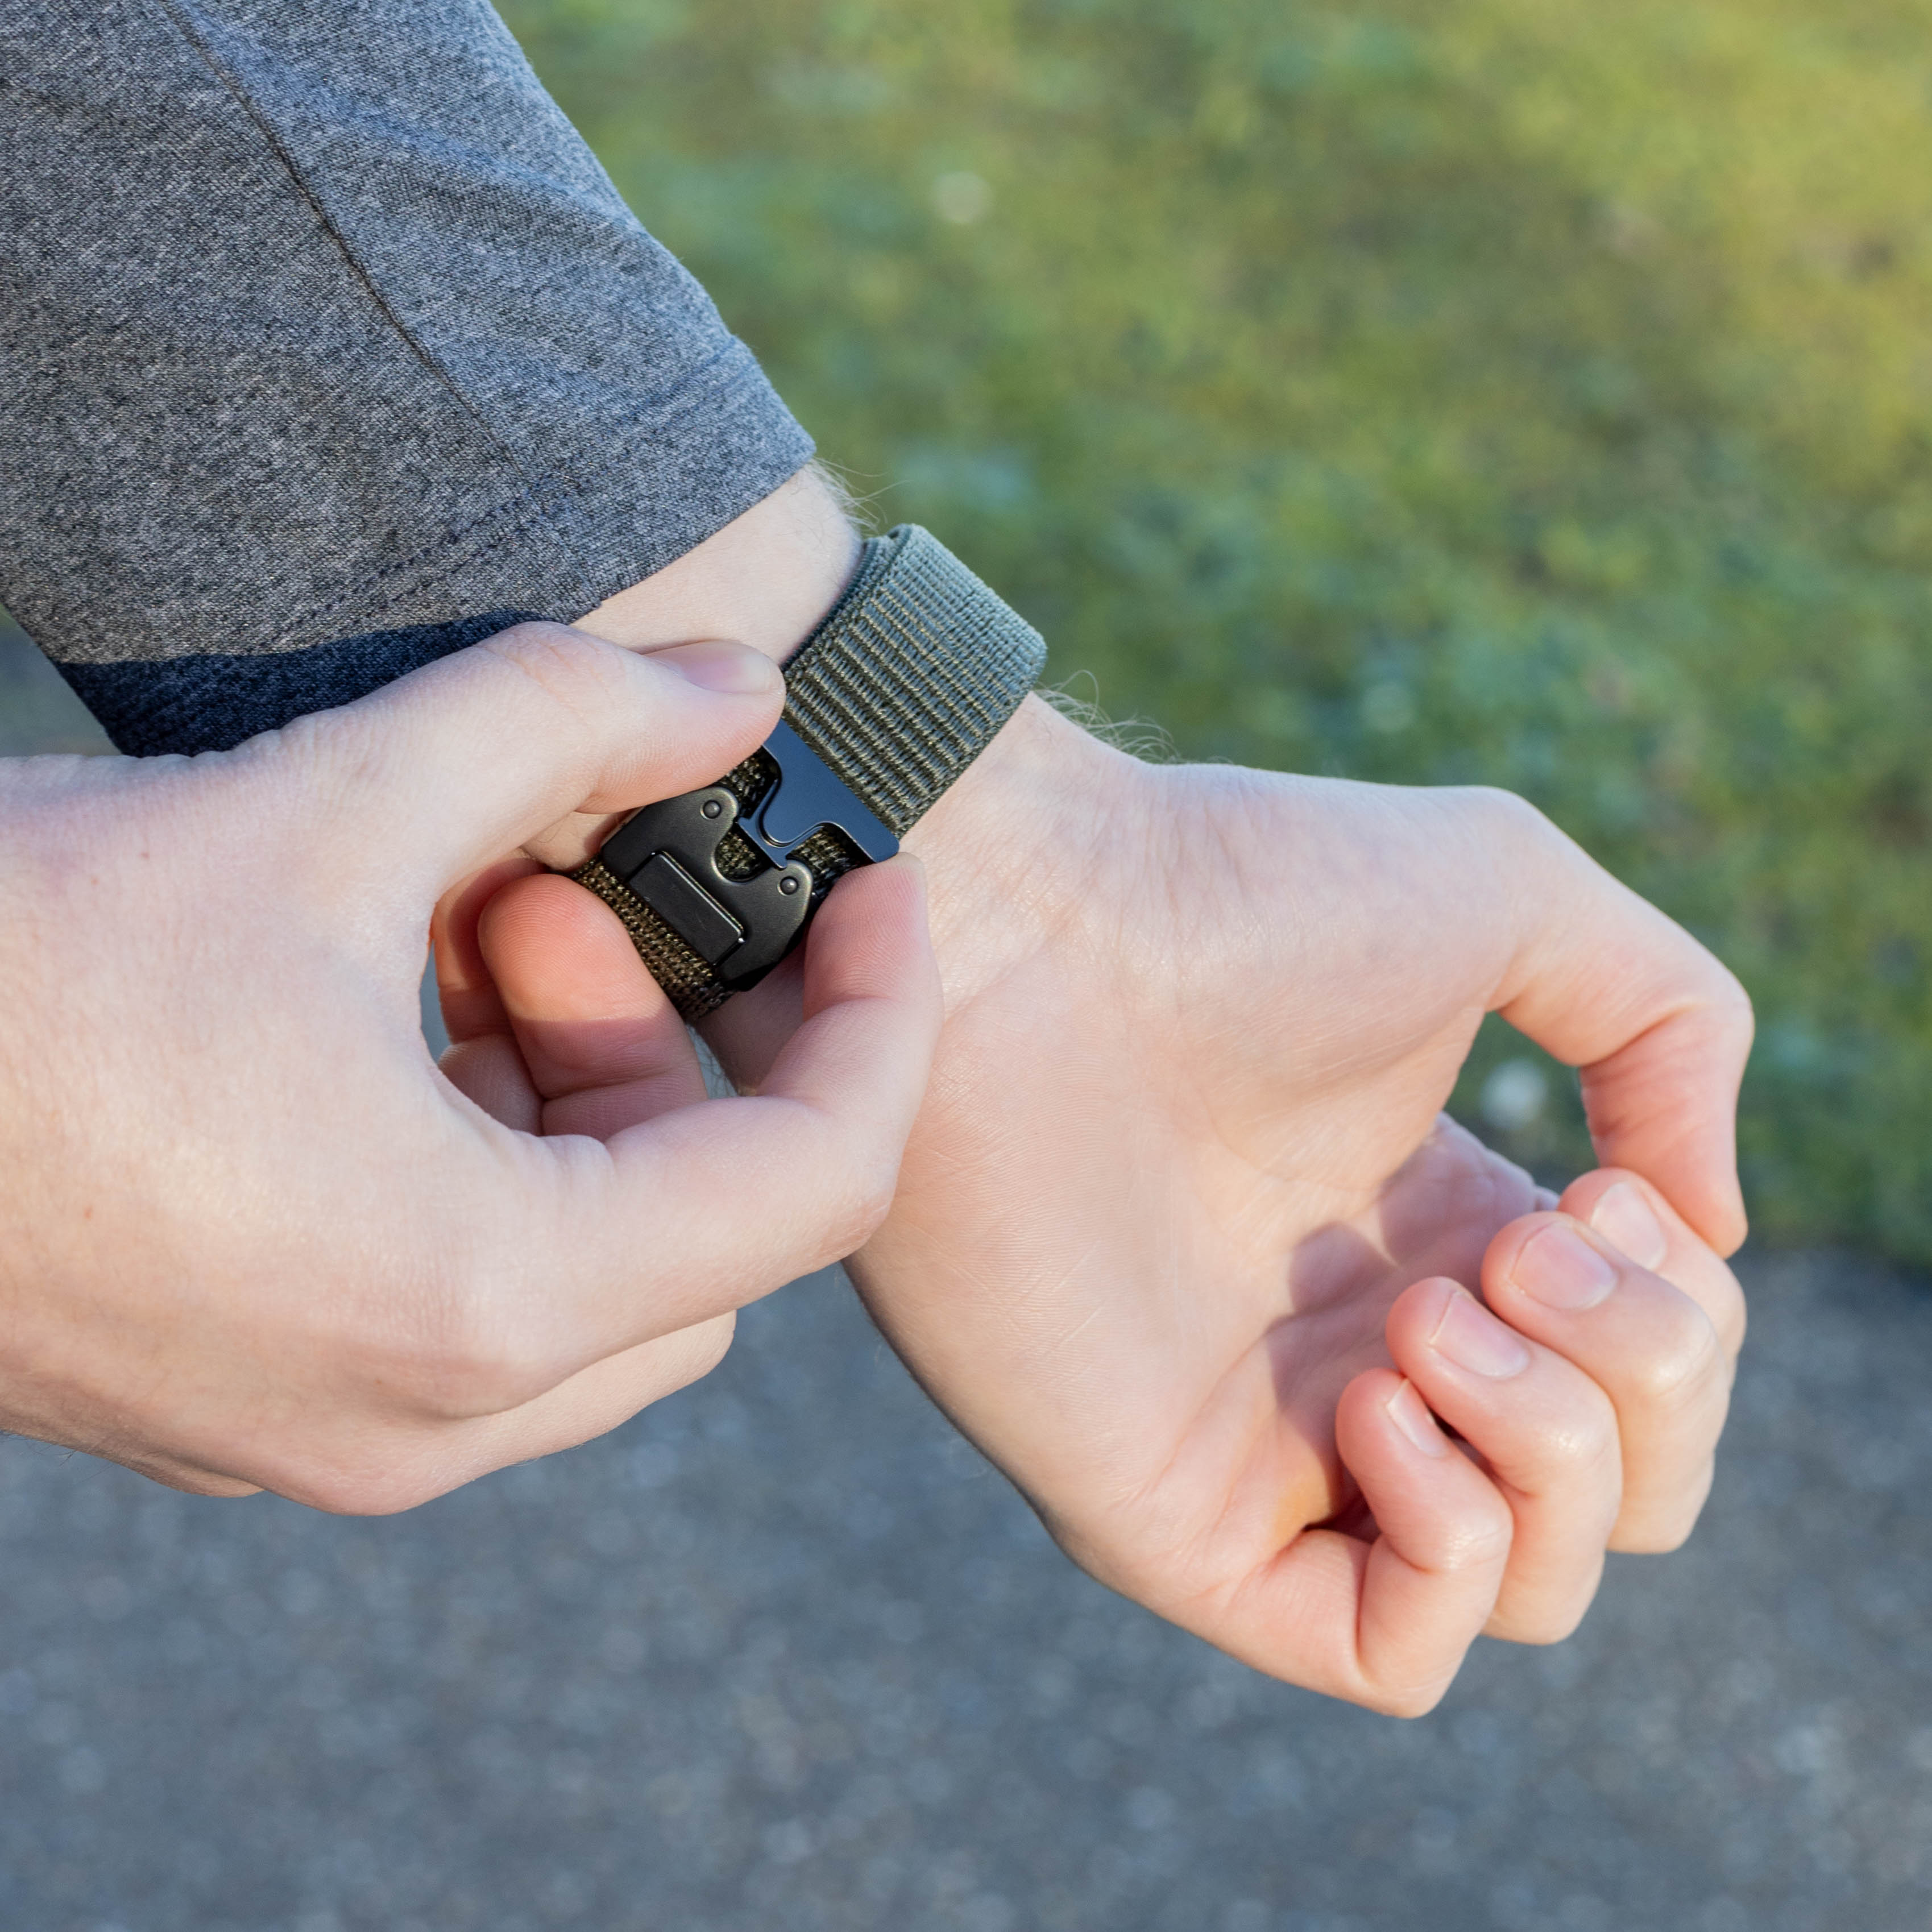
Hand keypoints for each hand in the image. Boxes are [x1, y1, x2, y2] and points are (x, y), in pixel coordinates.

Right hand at [0, 625, 938, 1510]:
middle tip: (555, 894)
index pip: (819, 1177)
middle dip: (679, 1045)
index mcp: (487, 1300)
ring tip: (448, 923)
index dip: (878, 1009)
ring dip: (571, 1090)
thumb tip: (743, 682)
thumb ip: (564, 720)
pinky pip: (467, 1291)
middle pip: (707, 1231)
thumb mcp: (318, 804)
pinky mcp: (260, 1403)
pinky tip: (377, 1009)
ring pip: (592, 1268)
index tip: (870, 883)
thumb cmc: (5, 970)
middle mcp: (429, 1415)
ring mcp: (338, 1433)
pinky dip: (481, 1148)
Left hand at [705, 697, 1750, 1711]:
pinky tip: (1379, 1406)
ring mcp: (1274, 1448)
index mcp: (1448, 1241)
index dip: (1683, 1324)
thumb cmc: (1235, 896)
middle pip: (1617, 1503)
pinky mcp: (1169, 1516)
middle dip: (1642, 1392)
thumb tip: (1714, 1225)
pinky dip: (1444, 1562)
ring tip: (1426, 1317)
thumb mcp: (1519, 900)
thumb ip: (1667, 1031)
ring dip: (1554, 1465)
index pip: (1653, 1391)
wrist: (1018, 927)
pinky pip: (1378, 1658)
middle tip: (1516, 1256)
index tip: (1600, 1196)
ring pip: (1525, 1593)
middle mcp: (1372, 1358)